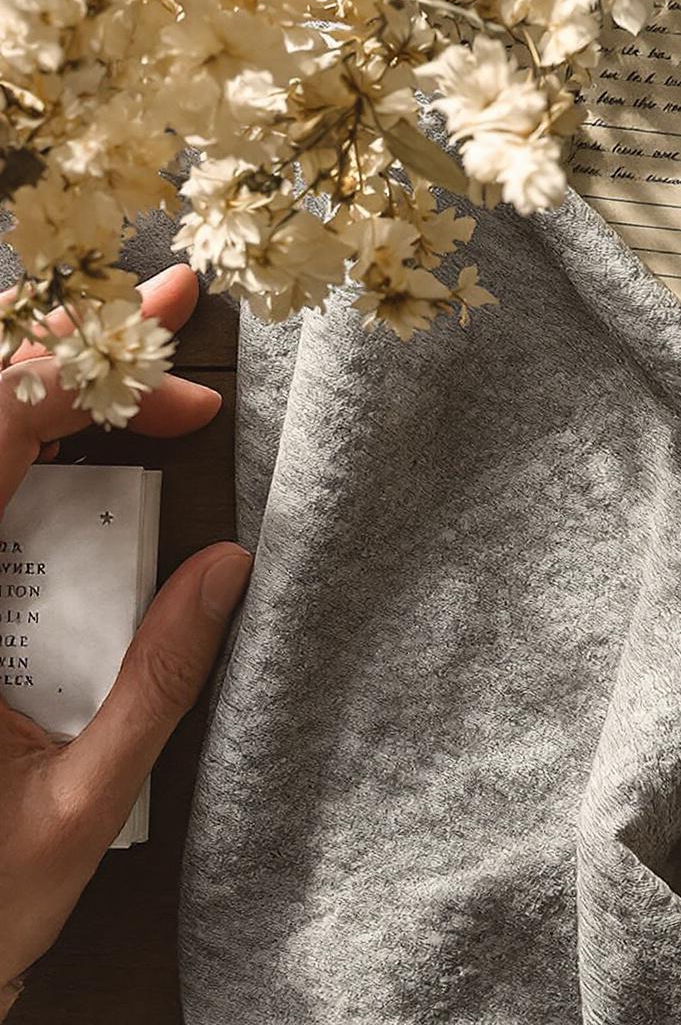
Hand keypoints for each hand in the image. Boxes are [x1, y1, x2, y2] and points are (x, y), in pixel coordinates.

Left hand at [0, 268, 244, 1009]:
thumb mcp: (84, 795)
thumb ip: (157, 676)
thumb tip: (228, 564)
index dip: (86, 366)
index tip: (174, 337)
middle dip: (76, 349)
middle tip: (171, 317)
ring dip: (47, 389)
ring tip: (139, 371)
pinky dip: (19, 448)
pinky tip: (74, 436)